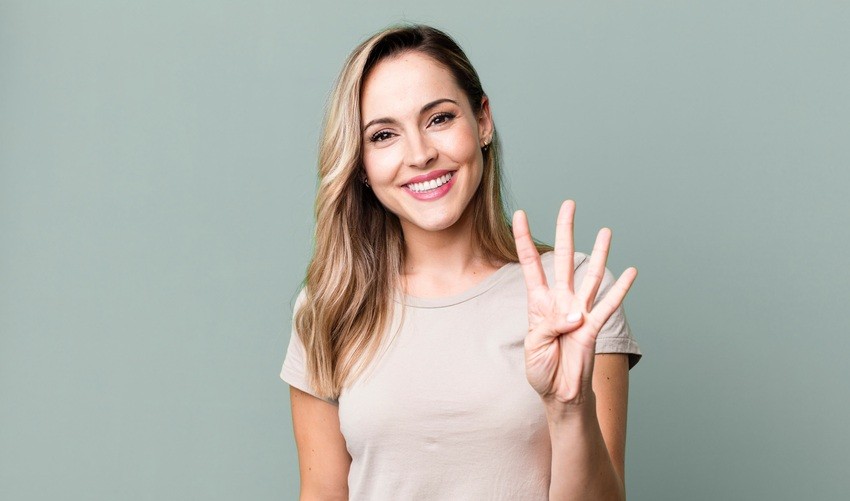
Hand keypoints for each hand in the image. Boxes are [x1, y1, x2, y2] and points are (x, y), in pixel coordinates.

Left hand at [512, 200, 636, 408]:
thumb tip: (577, 315)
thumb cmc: (542, 368)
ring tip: (606, 230)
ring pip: (591, 275)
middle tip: (569, 204)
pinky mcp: (594, 327)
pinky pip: (609, 305)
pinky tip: (632, 271)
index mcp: (538, 302)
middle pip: (564, 258)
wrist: (560, 392)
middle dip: (566, 230)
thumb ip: (551, 327)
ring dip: (599, 253)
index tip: (520, 214)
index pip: (531, 263)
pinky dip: (621, 289)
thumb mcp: (534, 346)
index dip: (524, 239)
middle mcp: (560, 300)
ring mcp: (579, 311)